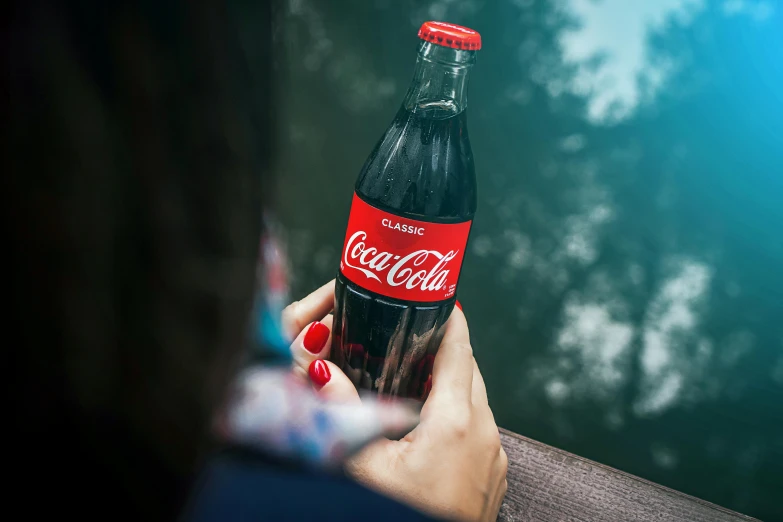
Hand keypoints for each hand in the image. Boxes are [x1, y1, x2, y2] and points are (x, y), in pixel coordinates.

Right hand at [284, 281, 507, 520]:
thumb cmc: (402, 516)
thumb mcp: (363, 466)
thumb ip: (343, 410)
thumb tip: (319, 368)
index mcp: (456, 421)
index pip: (458, 349)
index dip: (448, 317)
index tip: (435, 296)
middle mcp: (485, 431)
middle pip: (468, 368)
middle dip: (444, 344)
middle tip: (411, 328)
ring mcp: (493, 454)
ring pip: (475, 396)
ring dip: (451, 377)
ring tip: (414, 367)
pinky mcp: (492, 472)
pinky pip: (479, 423)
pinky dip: (458, 407)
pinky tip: (428, 416)